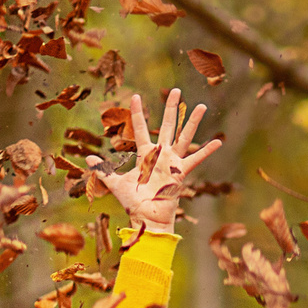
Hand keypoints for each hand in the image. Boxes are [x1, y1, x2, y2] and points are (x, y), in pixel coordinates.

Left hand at [87, 89, 221, 234]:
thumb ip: (104, 170)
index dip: (137, 113)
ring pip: (184, 137)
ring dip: (192, 122)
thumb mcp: (115, 183)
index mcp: (145, 155)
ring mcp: (172, 162)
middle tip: (176, 90)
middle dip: (171, 107)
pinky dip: (207, 151)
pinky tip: (219, 142)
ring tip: (201, 107)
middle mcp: (161, 155)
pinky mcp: (181, 172)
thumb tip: (88, 159)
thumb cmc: (133, 203)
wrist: (146, 218)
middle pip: (168, 125)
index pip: (141, 129)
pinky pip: (196, 160)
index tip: (136, 96)